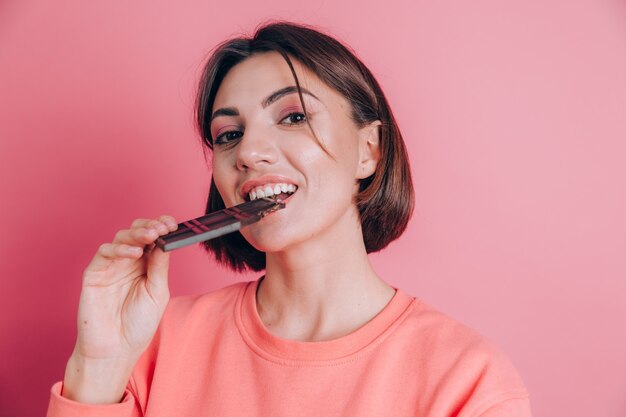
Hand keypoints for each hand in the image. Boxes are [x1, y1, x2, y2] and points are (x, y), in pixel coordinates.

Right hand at [62, 215, 177, 402]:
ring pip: (122, 238)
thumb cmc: (138, 325)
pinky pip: (105, 253)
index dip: (162, 228)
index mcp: (146, 266)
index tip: (173, 224)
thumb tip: (165, 241)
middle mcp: (129, 263)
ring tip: (150, 236)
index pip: (154, 239)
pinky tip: (134, 252)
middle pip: (138, 233)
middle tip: (162, 227)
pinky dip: (119, 248)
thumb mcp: (157, 293)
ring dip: (137, 234)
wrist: (115, 350)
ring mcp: (111, 266)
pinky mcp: (94, 273)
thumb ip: (159, 267)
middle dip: (150, 226)